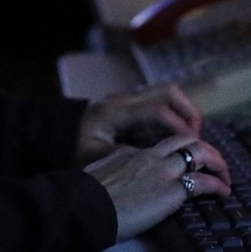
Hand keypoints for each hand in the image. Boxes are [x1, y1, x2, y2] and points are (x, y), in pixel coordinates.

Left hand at [76, 82, 202, 165]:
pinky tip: (176, 134)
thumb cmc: (73, 148)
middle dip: (188, 112)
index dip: (179, 126)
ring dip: (183, 109)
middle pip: (168, 91)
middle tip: (197, 138)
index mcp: (117, 111)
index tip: (193, 146)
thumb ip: (124, 158)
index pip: (158, 111)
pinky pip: (159, 99)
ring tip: (191, 136)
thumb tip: (156, 160)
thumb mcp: (95, 158)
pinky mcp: (129, 103)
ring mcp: (127, 97)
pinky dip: (174, 112)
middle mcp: (125, 98)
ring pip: (166, 91)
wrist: (53, 132)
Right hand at [84, 134, 230, 241]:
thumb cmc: (85, 198)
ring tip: (224, 174)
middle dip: (203, 147)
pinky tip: (223, 190)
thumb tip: (118, 186)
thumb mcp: (99, 177)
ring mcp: (162, 171)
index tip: (182, 163)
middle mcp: (149, 157)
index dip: (176, 153)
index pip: (161, 147)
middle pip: (184, 140)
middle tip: (213, 160)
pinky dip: (217, 184)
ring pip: (198, 153)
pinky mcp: (171, 191)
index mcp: (130, 153)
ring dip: (216, 162)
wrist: (84, 205)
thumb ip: (114, 175)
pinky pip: (202, 181)